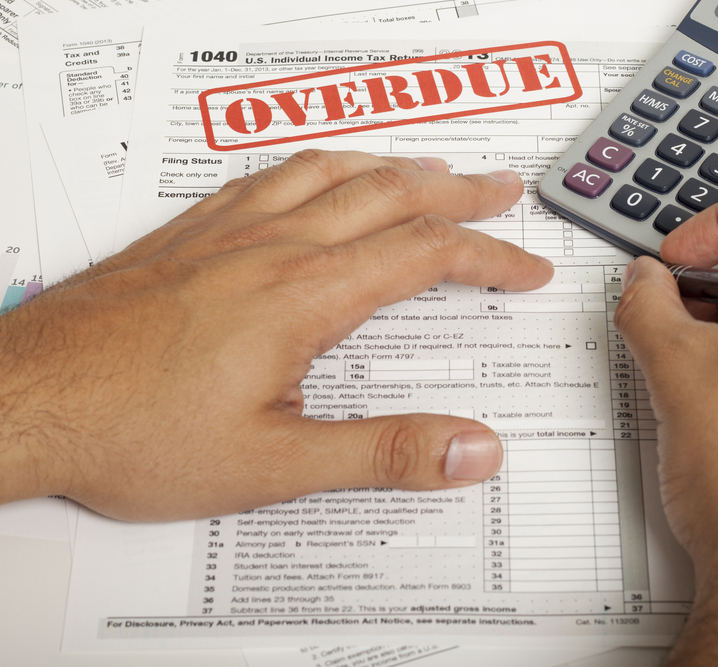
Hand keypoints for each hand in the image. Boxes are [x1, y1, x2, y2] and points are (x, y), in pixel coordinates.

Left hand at [0, 150, 551, 520]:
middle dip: (459, 191)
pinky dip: (320, 164)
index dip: (490, 257)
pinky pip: (269, 174)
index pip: (425, 254)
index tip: (524, 270)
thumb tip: (473, 448)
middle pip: (390, 192)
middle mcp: (271, 246)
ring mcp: (225, 232)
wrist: (22, 400)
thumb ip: (384, 453)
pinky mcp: (187, 235)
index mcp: (304, 295)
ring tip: (431, 168)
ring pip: (332, 170)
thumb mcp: (274, 467)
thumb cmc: (130, 431)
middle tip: (501, 190)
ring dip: (395, 165)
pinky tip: (319, 173)